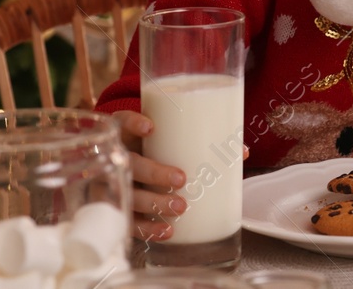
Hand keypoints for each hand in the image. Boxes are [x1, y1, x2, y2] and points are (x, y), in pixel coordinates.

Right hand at [113, 109, 187, 240]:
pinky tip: (167, 231)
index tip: (151, 128)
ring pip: (127, 195)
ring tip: (180, 207)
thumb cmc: (151, 150)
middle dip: (154, 172)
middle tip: (181, 179)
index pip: (120, 122)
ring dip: (153, 203)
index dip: (133, 124)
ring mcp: (109, 185)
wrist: (118, 169)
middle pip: (129, 164)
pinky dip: (147, 228)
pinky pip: (127, 221)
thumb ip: (199, 141)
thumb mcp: (164, 139)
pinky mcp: (114, 209)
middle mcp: (115, 158)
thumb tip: (243, 152)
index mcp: (126, 134)